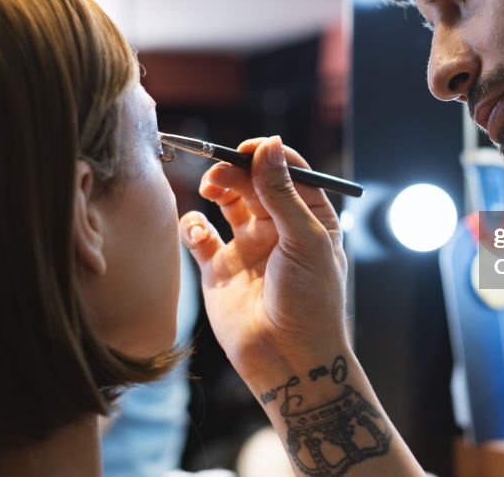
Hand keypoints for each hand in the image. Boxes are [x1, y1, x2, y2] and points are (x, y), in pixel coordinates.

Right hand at [180, 136, 347, 381]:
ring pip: (226, 201)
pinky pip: (200, 236)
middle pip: (253, 182)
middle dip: (236, 170)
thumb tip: (271, 146)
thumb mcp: (304, 240)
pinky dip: (193, 225)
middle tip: (220, 171)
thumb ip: (283, 194)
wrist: (288, 359)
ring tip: (210, 189)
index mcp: (309, 218)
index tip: (250, 149)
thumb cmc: (310, 301)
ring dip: (216, 188)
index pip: (288, 172)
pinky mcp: (220, 270)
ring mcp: (248, 247)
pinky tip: (198, 231)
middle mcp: (278, 228)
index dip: (268, 155)